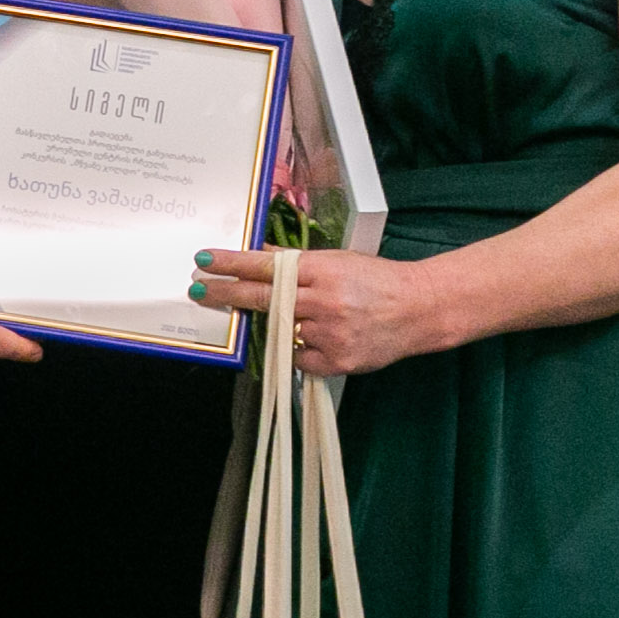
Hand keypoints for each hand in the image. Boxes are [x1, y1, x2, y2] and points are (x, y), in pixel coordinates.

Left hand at [191, 246, 440, 377]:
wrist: (419, 310)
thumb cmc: (378, 281)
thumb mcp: (337, 261)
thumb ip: (297, 263)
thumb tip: (259, 256)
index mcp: (323, 270)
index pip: (265, 266)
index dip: (231, 264)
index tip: (205, 261)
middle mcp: (323, 301)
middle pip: (262, 299)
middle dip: (226, 294)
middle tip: (199, 290)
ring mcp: (329, 334)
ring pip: (281, 332)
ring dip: (277, 325)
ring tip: (300, 317)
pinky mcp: (336, 361)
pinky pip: (300, 359)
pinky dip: (301, 350)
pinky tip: (319, 338)